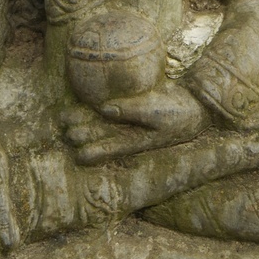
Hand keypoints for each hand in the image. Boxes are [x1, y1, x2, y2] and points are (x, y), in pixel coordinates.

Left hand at [62, 79, 210, 164]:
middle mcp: (129, 133)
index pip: (111, 148)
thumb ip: (132, 110)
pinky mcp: (130, 107)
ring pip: (101, 122)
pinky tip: (81, 103)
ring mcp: (128, 121)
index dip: (94, 152)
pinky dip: (95, 106)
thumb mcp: (158, 113)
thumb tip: (104, 107)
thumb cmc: (178, 113)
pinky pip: (110, 108)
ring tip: (63, 118)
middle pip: (102, 134)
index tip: (78, 155)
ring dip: (84, 120)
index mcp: (137, 141)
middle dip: (83, 133)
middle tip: (64, 132)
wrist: (195, 106)